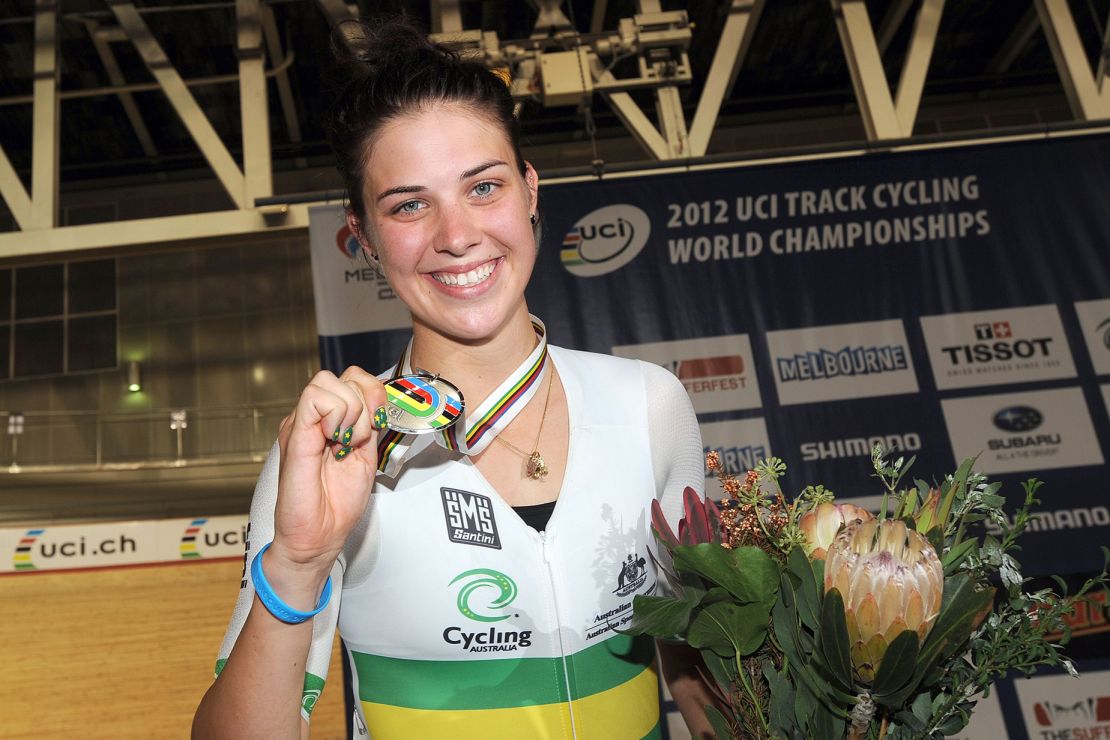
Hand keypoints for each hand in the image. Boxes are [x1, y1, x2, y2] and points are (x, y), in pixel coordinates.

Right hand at [271, 366, 385, 575]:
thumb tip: (379, 396)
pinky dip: (336, 415)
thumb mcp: (366, 454)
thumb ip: (371, 423)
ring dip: (351, 412)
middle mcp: (313, 417)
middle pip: (346, 376)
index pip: (356, 379)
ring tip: (344, 444)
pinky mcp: (294, 433)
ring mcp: (301, 422)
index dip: (375, 396)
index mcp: (330, 420)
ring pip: (329, 381)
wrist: (319, 535)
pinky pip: (315, 397)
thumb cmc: (338, 502)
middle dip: (365, 405)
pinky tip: (335, 442)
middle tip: (357, 441)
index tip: (375, 427)